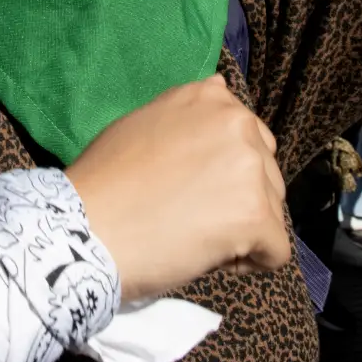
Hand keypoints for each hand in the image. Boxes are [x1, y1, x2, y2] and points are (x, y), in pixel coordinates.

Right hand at [68, 75, 290, 302]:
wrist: (85, 229)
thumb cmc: (104, 183)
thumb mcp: (145, 124)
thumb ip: (189, 118)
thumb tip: (219, 97)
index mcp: (209, 98)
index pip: (248, 139)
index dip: (223, 172)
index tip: (187, 188)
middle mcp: (236, 123)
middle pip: (267, 174)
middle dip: (239, 200)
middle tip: (189, 216)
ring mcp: (249, 168)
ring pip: (273, 212)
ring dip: (243, 230)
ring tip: (193, 236)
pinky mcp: (257, 215)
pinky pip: (276, 251)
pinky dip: (249, 263)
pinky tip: (207, 258)